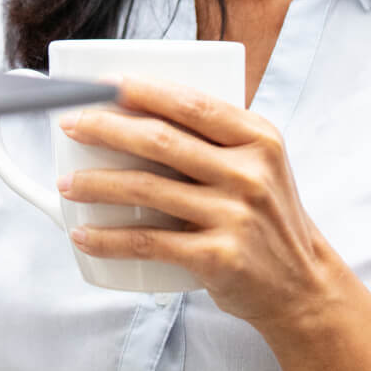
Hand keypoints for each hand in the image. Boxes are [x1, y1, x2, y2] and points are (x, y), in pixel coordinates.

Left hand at [58, 78, 370, 369]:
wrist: (304, 287)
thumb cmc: (263, 213)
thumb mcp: (258, 162)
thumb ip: (212, 134)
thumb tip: (133, 105)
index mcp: (258, 138)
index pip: (189, 103)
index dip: (140, 89)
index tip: (101, 83)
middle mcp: (250, 173)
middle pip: (161, 141)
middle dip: (105, 128)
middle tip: (70, 124)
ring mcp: (235, 217)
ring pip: (147, 190)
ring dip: (97, 184)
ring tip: (66, 183)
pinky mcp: (220, 258)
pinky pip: (151, 243)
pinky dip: (110, 239)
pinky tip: (83, 235)